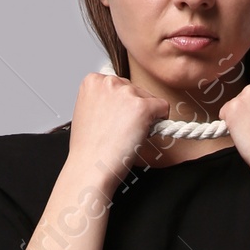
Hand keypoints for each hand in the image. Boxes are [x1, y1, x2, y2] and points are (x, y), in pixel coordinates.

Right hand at [67, 69, 168, 190]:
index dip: (121, 105)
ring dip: (145, 117)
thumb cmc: (88, 149)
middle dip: (133, 110)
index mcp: (93, 81)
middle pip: (136, 90)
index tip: (113, 121)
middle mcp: (109, 81)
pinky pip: (163, 107)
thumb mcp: (87, 112)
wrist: (90, 168)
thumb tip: (121, 100)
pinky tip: (143, 134)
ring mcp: (126, 92)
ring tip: (126, 135)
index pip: (120, 84)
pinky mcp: (142, 107)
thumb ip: (103, 99)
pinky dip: (160, 122)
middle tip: (119, 131)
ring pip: (150, 99)